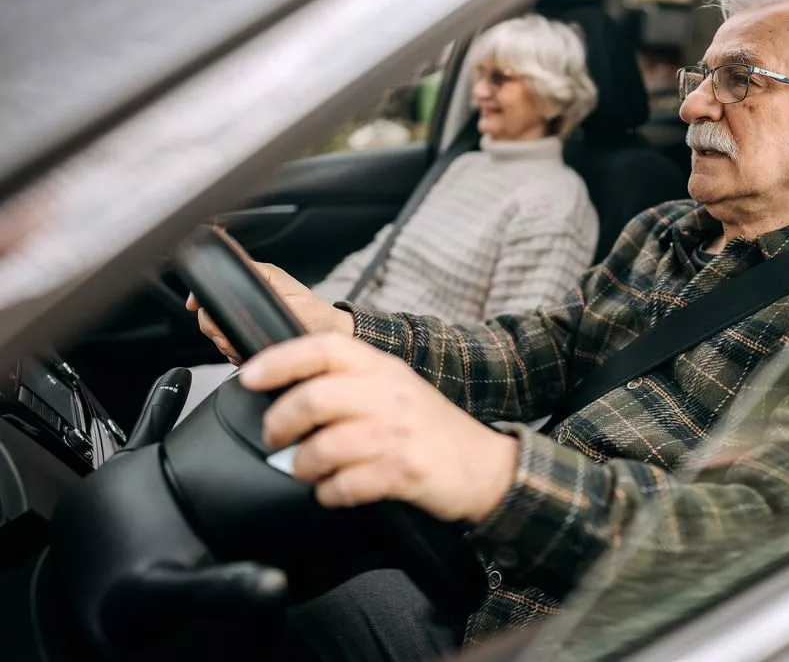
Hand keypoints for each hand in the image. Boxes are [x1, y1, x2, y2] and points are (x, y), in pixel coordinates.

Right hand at [185, 262, 353, 363]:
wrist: (327, 339)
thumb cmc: (312, 311)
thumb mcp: (280, 285)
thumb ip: (253, 273)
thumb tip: (229, 261)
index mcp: (254, 283)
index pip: (213, 287)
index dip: (201, 298)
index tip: (196, 306)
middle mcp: (249, 301)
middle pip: (210, 315)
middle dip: (215, 329)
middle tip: (227, 337)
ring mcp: (250, 322)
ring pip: (218, 334)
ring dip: (225, 343)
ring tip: (241, 346)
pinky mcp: (253, 340)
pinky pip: (231, 348)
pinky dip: (235, 353)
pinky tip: (247, 353)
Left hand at [240, 333, 519, 523]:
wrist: (486, 466)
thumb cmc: (432, 430)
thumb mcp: (396, 390)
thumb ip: (350, 383)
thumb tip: (286, 390)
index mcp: (384, 368)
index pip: (325, 347)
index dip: (281, 359)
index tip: (249, 376)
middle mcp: (391, 394)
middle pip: (315, 398)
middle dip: (280, 422)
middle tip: (274, 438)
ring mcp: (399, 433)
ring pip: (325, 446)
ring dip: (302, 465)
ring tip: (305, 471)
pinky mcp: (405, 471)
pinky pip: (346, 485)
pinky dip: (329, 493)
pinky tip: (333, 492)